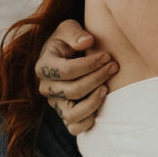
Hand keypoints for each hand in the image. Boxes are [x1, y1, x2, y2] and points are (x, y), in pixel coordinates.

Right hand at [37, 19, 115, 133]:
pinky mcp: (65, 115)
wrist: (69, 55)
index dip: (90, 64)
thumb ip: (75, 33)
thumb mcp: (68, 28)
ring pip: (72, 114)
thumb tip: (87, 42)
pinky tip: (101, 102)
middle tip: (113, 66)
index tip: (107, 56)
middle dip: (97, 78)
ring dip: (94, 101)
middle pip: (72, 91)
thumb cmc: (70, 41)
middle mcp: (46, 88)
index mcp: (44, 66)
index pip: (67, 71)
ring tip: (107, 87)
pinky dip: (89, 120)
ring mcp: (55, 104)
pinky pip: (75, 128)